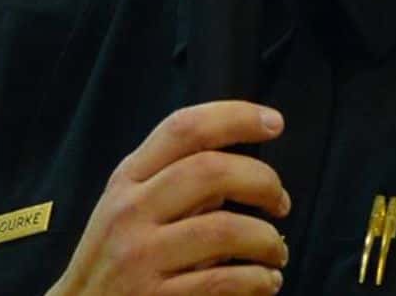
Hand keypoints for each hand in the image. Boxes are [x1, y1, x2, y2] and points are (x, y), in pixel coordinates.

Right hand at [46, 101, 290, 294]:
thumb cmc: (115, 258)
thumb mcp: (130, 207)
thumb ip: (175, 183)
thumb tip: (240, 169)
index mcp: (127, 179)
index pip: (184, 128)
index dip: (235, 117)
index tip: (274, 122)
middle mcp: (130, 212)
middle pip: (210, 171)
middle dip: (262, 181)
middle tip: (281, 202)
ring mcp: (140, 257)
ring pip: (224, 229)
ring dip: (266, 239)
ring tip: (275, 252)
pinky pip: (223, 282)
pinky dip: (257, 281)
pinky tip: (265, 282)